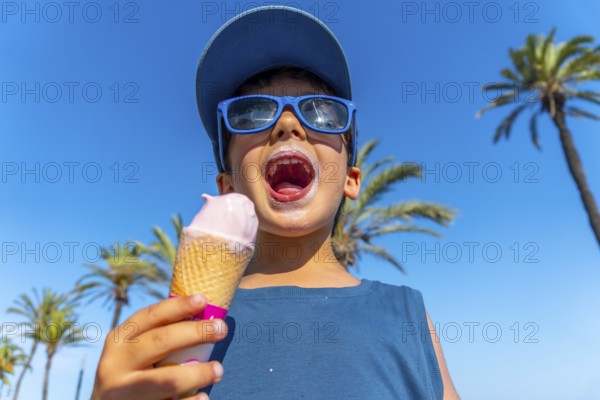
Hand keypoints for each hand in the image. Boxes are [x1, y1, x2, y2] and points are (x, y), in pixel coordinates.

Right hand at [91, 294, 226, 399]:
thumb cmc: (130, 374)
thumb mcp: (132, 352)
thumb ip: (157, 338)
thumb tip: (204, 319)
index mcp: (119, 340)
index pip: (150, 316)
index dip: (177, 306)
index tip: (202, 299)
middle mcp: (116, 364)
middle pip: (161, 341)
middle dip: (195, 333)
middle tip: (221, 329)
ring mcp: (123, 392)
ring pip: (168, 379)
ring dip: (198, 373)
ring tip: (218, 369)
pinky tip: (204, 396)